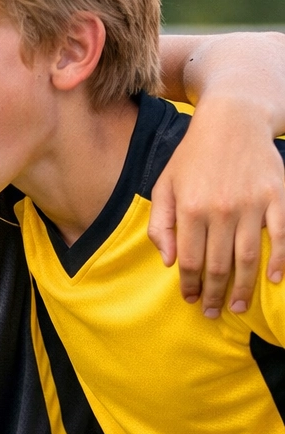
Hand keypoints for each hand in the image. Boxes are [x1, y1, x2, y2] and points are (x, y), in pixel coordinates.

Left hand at [148, 95, 284, 316]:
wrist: (233, 121)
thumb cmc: (193, 156)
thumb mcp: (164, 185)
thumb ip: (161, 223)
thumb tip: (169, 260)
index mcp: (190, 208)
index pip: (189, 259)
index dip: (188, 284)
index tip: (189, 299)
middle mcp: (221, 209)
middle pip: (218, 264)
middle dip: (213, 293)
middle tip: (211, 312)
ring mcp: (252, 204)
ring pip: (248, 256)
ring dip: (244, 287)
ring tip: (238, 306)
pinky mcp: (277, 196)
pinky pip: (281, 235)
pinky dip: (280, 260)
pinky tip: (273, 280)